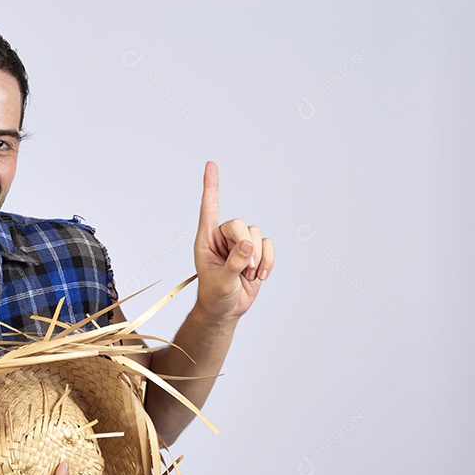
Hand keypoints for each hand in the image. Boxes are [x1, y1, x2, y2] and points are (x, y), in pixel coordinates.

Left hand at [193, 161, 274, 318]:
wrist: (226, 310)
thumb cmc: (215, 296)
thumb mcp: (220, 282)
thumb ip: (233, 263)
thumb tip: (247, 245)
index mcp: (205, 240)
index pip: (208, 208)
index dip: (211, 186)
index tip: (210, 164)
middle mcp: (222, 237)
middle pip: (240, 224)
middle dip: (245, 246)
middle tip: (244, 268)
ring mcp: (240, 244)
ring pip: (256, 234)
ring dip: (257, 258)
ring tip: (248, 275)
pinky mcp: (256, 252)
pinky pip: (269, 244)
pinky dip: (268, 260)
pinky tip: (260, 276)